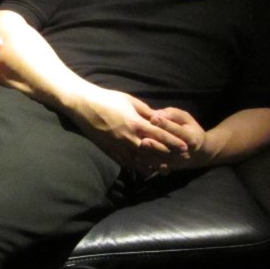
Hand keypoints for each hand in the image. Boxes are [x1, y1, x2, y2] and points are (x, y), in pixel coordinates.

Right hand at [71, 87, 188, 168]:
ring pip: (140, 161)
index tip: (185, 147)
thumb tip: (157, 119)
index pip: (160, 135)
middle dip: (168, 156)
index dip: (174, 142)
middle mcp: (130, 138)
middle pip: (153, 151)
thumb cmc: (108, 99)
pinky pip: (126, 162)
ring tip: (165, 170)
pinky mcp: (110, 150)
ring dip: (154, 166)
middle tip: (181, 161)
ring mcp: (119, 146)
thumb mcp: (130, 101)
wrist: (84, 106)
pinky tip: (143, 170)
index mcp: (136, 123)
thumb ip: (145, 112)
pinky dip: (136, 167)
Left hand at [134, 107, 206, 176]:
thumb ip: (172, 115)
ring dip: (150, 155)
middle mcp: (185, 151)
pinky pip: (159, 167)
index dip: (166, 124)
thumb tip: (157, 114)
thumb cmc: (188, 129)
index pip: (178, 131)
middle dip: (156, 144)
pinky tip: (138, 158)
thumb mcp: (185, 118)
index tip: (153, 118)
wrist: (198, 152)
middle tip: (144, 140)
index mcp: (191, 137)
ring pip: (163, 159)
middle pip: (170, 148)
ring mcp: (178, 161)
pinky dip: (149, 163)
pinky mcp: (171, 168)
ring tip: (139, 148)